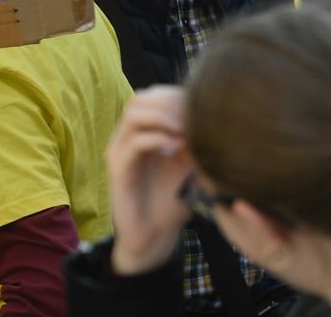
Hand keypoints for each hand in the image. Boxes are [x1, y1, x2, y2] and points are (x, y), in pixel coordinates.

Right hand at [105, 87, 194, 276]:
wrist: (155, 235)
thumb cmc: (173, 198)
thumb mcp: (191, 163)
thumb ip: (196, 137)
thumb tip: (213, 113)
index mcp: (143, 131)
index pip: (155, 94)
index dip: (177, 95)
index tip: (201, 108)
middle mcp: (127, 136)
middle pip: (142, 97)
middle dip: (170, 102)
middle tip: (192, 118)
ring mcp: (119, 151)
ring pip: (134, 112)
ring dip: (164, 116)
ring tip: (183, 131)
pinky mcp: (117, 169)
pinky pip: (134, 142)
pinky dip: (158, 139)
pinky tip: (175, 150)